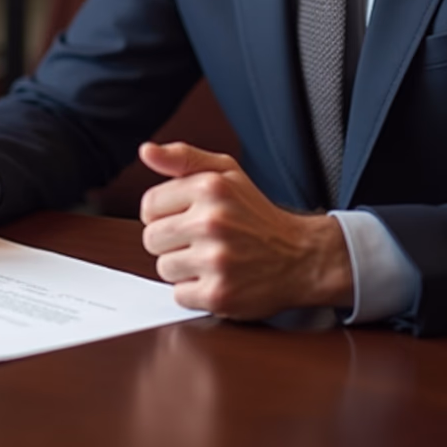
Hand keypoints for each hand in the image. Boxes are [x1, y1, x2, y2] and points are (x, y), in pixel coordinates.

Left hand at [138, 141, 352, 318]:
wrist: (300, 257)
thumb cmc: (256, 213)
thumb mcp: (225, 172)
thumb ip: (182, 157)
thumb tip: (146, 151)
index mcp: (209, 187)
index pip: (149, 205)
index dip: (164, 214)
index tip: (185, 217)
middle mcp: (212, 221)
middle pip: (152, 238)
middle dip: (172, 241)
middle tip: (200, 239)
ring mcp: (215, 260)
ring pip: (164, 267)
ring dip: (183, 267)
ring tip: (211, 258)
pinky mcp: (219, 294)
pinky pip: (179, 295)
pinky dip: (195, 291)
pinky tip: (218, 278)